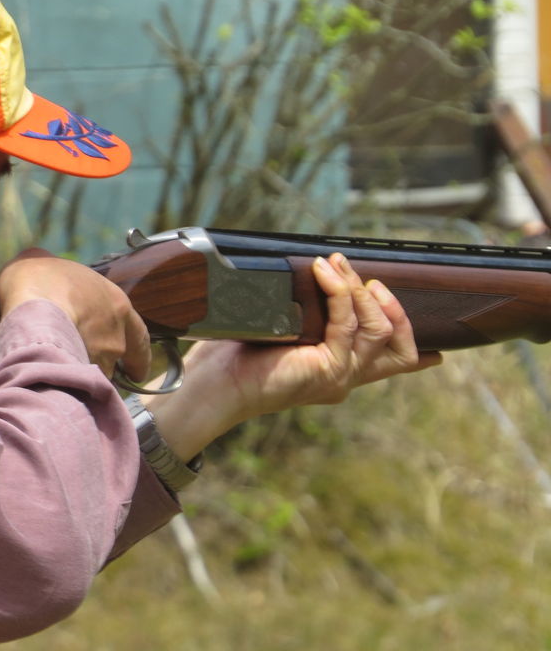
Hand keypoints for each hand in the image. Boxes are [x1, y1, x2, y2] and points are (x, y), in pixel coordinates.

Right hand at [0, 248, 149, 379]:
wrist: (30, 303)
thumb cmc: (38, 277)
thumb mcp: (47, 262)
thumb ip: (53, 274)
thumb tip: (38, 269)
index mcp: (117, 304)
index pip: (139, 336)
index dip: (138, 356)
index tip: (136, 371)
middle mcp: (116, 336)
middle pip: (117, 361)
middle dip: (109, 371)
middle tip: (98, 380)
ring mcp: (100, 359)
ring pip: (97, 378)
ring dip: (84, 381)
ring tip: (65, 381)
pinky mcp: (80, 376)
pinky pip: (77, 388)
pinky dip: (69, 389)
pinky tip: (54, 389)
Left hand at [146, 253, 441, 459]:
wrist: (212, 385)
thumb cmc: (233, 356)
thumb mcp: (278, 330)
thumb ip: (304, 315)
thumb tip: (312, 277)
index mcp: (336, 373)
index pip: (391, 367)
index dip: (417, 354)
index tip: (438, 353)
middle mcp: (344, 379)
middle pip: (399, 349)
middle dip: (392, 308)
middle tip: (366, 280)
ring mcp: (338, 377)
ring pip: (377, 330)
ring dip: (358, 290)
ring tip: (336, 265)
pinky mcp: (326, 369)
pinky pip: (347, 325)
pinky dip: (338, 292)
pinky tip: (324, 273)